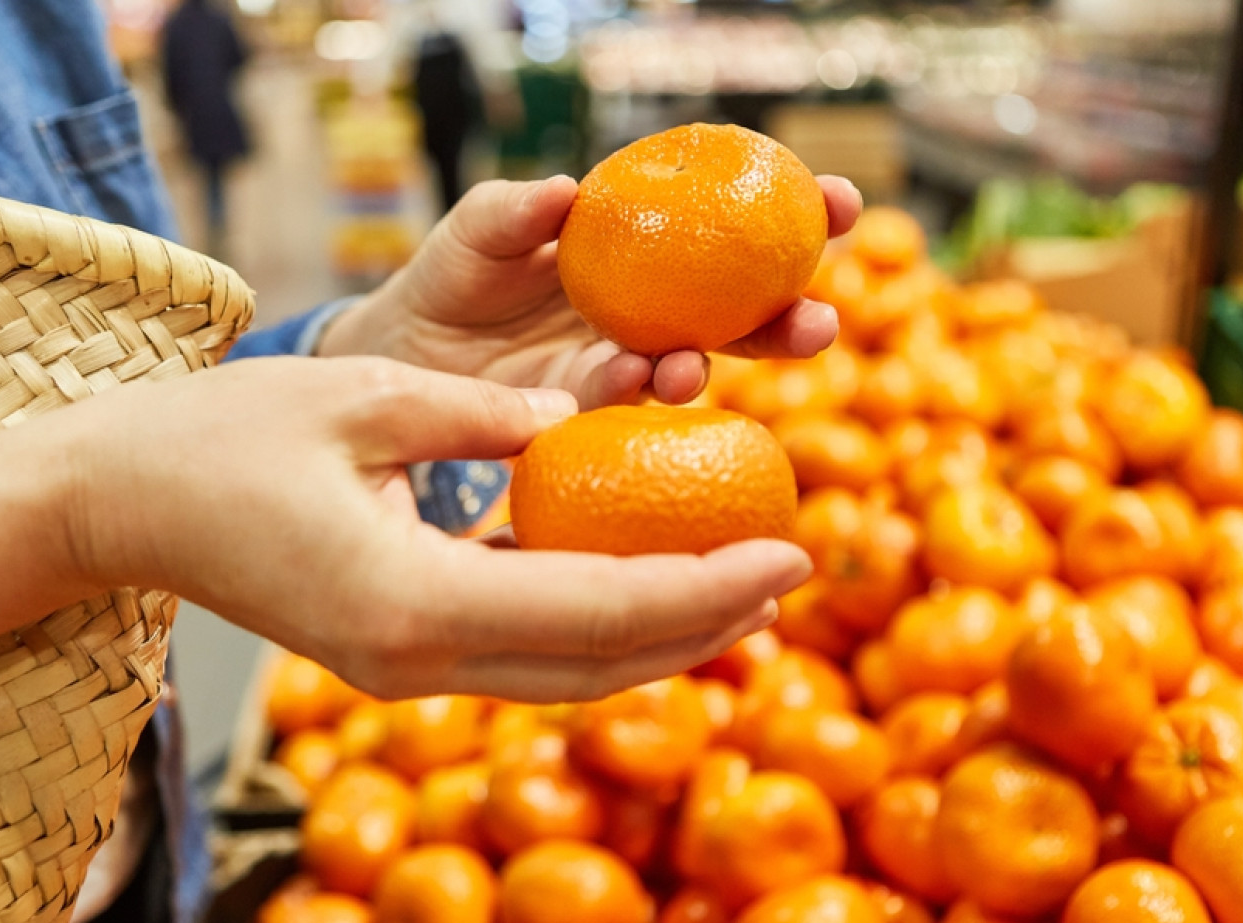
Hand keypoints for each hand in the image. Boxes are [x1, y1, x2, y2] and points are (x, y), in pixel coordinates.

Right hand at [63, 356, 811, 700]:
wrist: (117, 506)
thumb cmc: (220, 437)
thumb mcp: (362, 394)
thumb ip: (483, 413)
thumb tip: (578, 421)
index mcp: (411, 599)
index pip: (598, 611)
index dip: (704, 587)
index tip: (789, 551)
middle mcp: (413, 659)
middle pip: (596, 665)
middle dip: (702, 625)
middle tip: (788, 572)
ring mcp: (398, 670)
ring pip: (562, 674)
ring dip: (656, 638)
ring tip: (738, 589)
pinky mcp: (389, 655)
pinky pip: (517, 654)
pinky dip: (592, 628)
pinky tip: (637, 583)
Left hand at [318, 174, 861, 409]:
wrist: (400, 354)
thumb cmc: (452, 277)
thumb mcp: (479, 230)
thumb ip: (516, 210)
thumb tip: (567, 190)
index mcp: (646, 250)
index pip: (734, 228)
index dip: (793, 215)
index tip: (842, 202)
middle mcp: (652, 312)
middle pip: (742, 313)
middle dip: (789, 316)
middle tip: (822, 319)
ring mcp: (624, 366)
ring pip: (693, 367)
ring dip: (709, 369)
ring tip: (695, 363)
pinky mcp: (586, 413)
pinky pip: (621, 406)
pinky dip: (631, 392)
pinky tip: (634, 380)